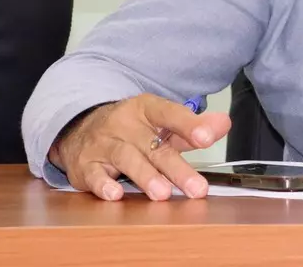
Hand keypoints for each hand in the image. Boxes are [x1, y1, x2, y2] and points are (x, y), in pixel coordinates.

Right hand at [49, 93, 230, 201]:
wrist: (79, 129)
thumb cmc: (130, 129)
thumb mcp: (160, 123)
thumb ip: (192, 127)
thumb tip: (223, 124)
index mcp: (146, 108)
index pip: (170, 113)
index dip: (189, 125)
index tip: (207, 138)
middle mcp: (124, 123)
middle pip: (153, 146)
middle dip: (176, 168)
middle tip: (197, 188)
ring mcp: (103, 143)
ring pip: (126, 158)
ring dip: (146, 176)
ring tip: (163, 194)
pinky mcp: (85, 165)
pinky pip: (94, 175)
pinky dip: (103, 185)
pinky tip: (116, 195)